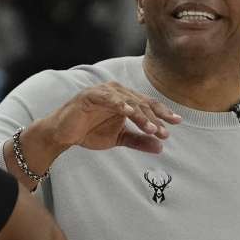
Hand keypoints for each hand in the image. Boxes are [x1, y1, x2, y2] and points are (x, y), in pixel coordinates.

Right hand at [42, 81, 181, 153]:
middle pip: (141, 102)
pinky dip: (118, 104)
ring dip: (141, 115)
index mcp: (124, 99)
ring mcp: (103, 92)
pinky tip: (129, 112)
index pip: (147, 105)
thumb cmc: (88, 132)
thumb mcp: (118, 138)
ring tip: (151, 128)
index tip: (177, 123)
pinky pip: (108, 98)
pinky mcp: (90, 96)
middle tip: (164, 132)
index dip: (163, 113)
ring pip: (128, 101)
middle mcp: (116, 92)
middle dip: (155, 117)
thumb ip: (138, 140)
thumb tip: (160, 147)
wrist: (62, 135)